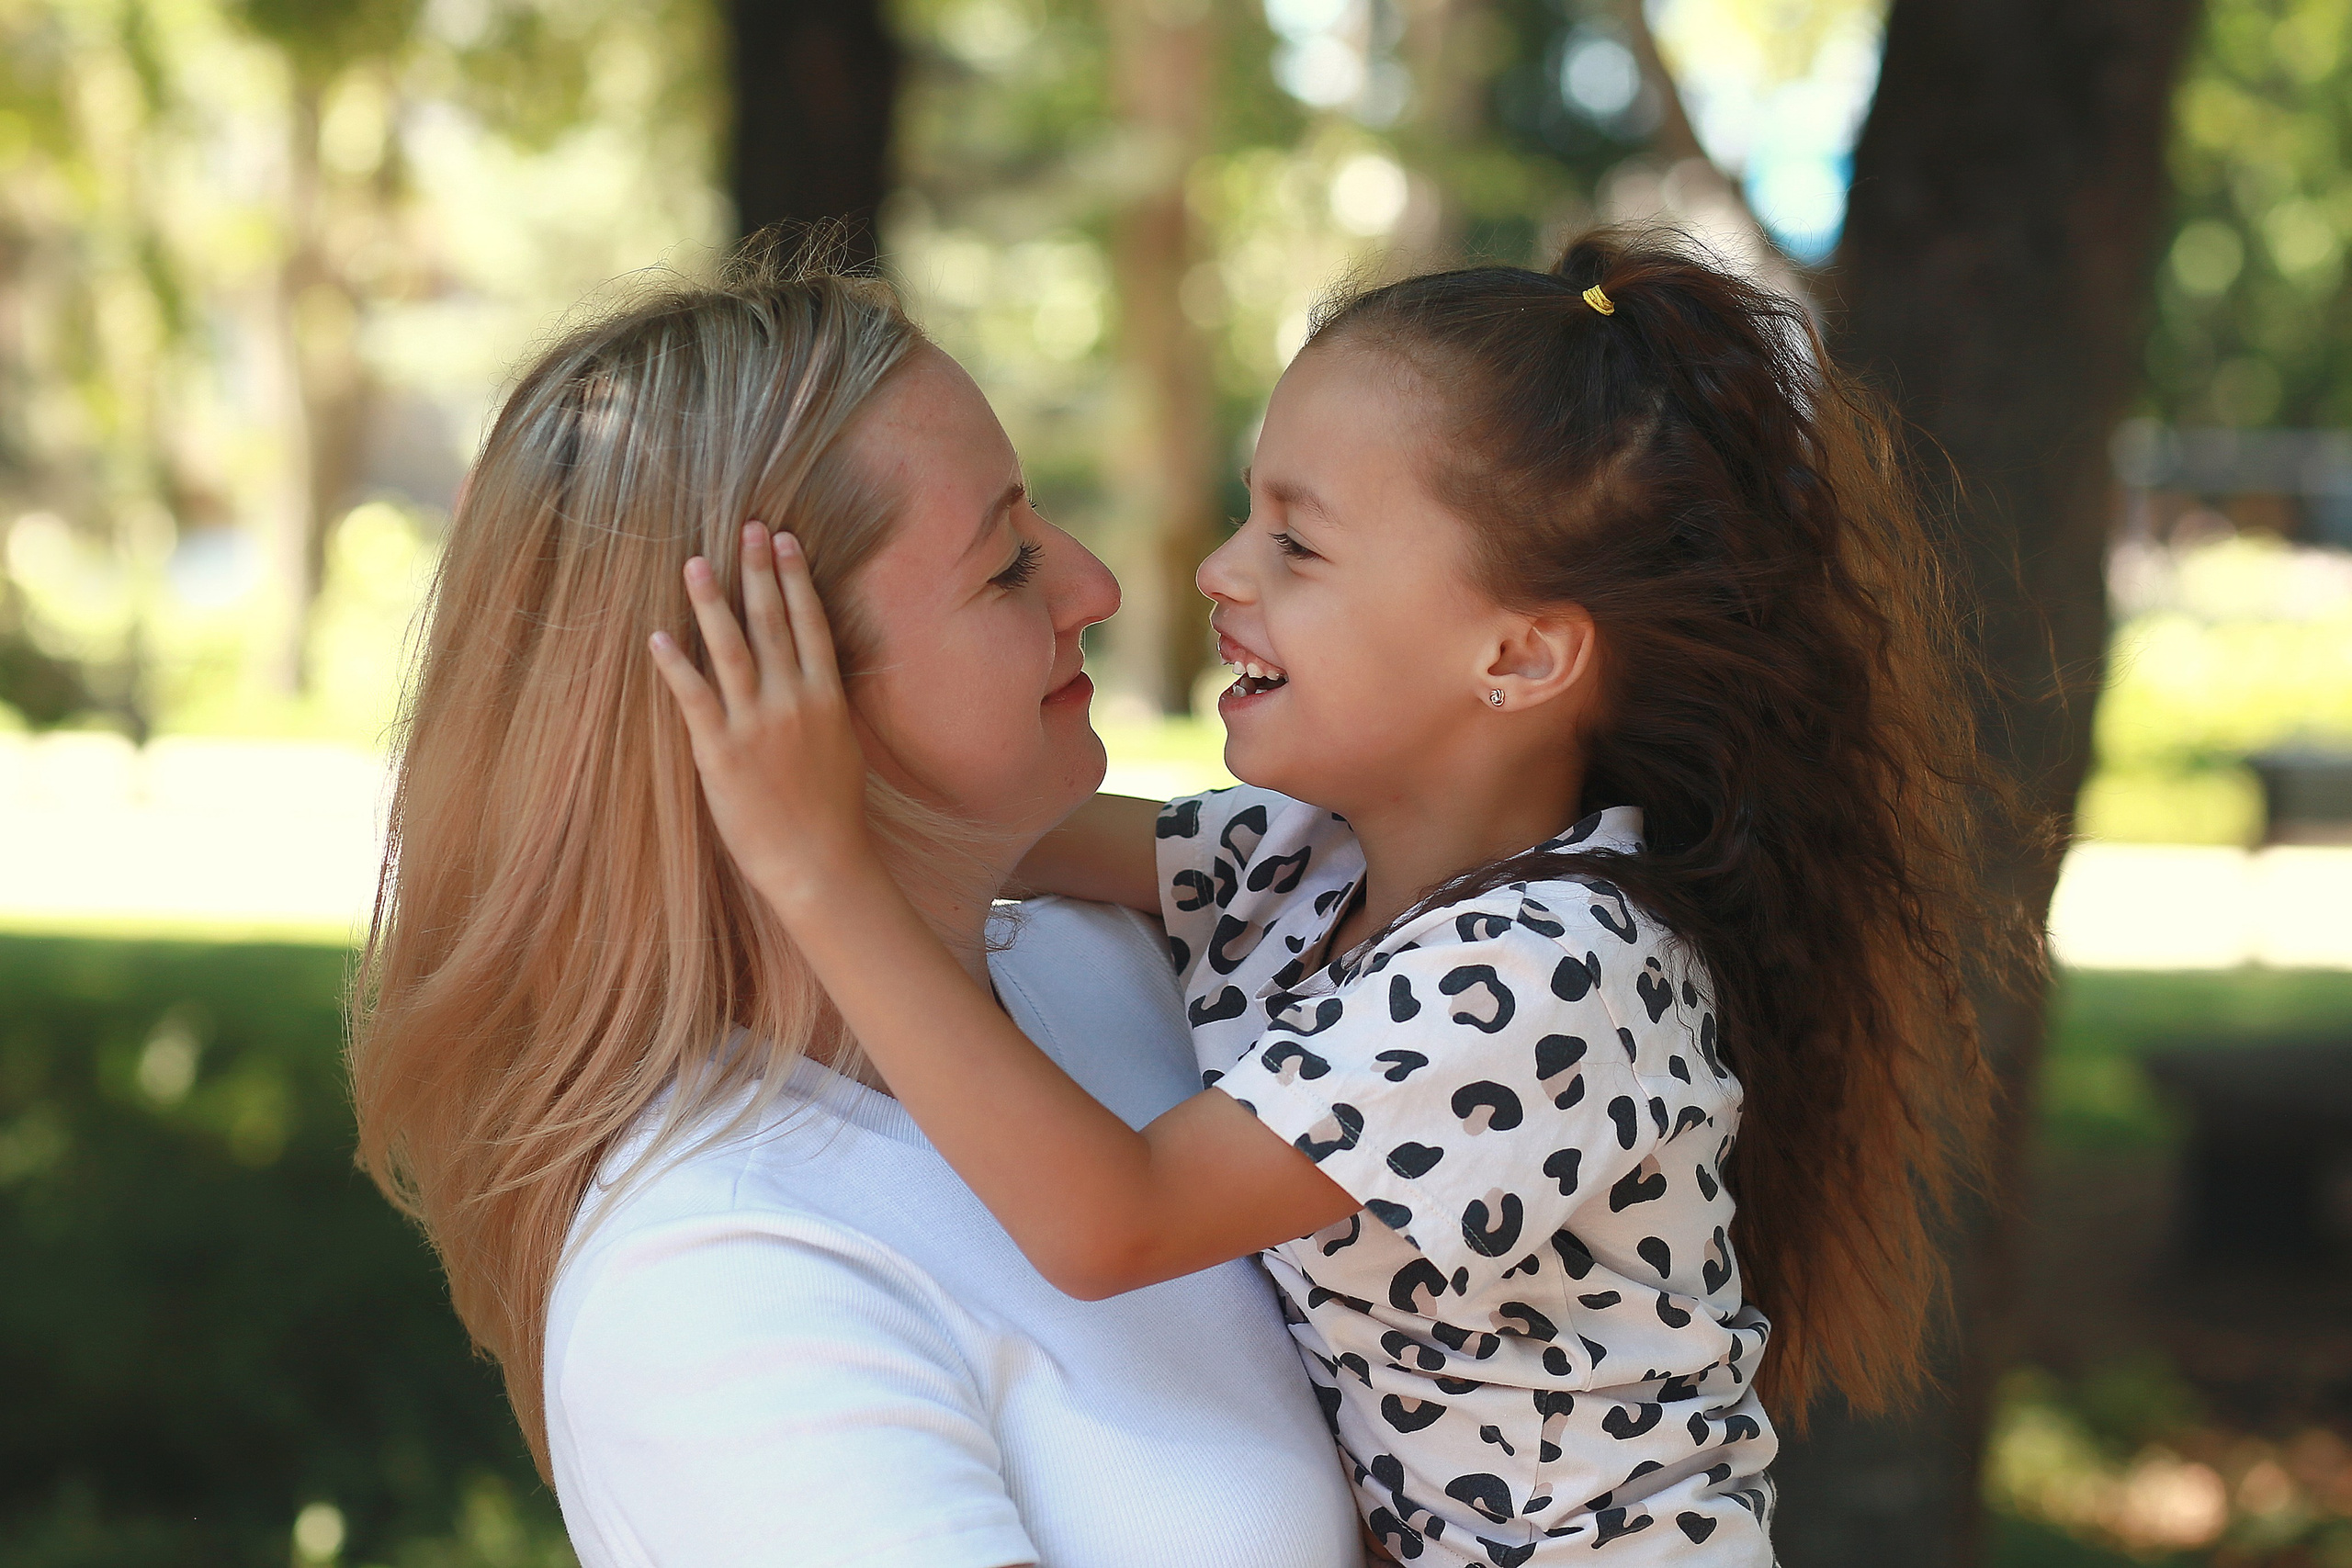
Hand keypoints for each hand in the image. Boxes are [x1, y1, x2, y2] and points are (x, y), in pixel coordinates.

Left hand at [649, 522, 875, 914]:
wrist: (820, 862)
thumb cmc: (833, 813)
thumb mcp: (842, 748)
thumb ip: (823, 706)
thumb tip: (813, 677)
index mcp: (826, 698)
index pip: (809, 623)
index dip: (795, 578)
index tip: (784, 540)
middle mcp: (792, 700)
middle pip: (771, 622)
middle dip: (757, 571)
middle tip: (746, 527)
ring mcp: (755, 724)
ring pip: (730, 649)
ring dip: (711, 602)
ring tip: (695, 563)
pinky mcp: (721, 752)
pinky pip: (693, 698)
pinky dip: (675, 666)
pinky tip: (658, 637)